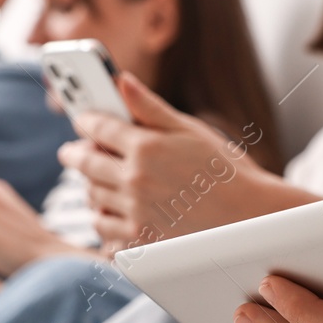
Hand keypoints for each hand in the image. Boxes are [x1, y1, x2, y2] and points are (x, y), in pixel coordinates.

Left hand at [56, 72, 301, 254]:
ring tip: (96, 183)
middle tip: (71, 152)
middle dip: (75, 154)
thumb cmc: (227, 171)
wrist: (250, 218)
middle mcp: (135, 181)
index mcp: (146, 147)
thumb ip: (150, 107)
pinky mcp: (141, 243)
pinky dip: (103, 224)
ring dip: (90, 188)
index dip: (85, 121)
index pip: (98, 128)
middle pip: (86, 164)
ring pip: (92, 199)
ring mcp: (136, 214)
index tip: (82, 120)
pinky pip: (105, 234)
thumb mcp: (190, 130)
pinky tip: (111, 216)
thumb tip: (121, 80)